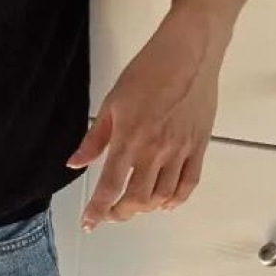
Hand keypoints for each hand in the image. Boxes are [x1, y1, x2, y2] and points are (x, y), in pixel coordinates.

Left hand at [68, 11, 224, 228]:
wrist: (189, 52)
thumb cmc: (149, 70)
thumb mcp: (113, 102)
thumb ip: (94, 138)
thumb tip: (75, 163)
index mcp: (129, 138)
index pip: (110, 186)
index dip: (97, 210)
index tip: (89, 223)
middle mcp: (155, 150)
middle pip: (137, 198)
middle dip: (120, 213)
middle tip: (111, 212)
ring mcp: (180, 150)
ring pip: (163, 196)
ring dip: (146, 208)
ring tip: (134, 206)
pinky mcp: (199, 146)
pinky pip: (189, 183)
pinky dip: (176, 200)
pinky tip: (165, 203)